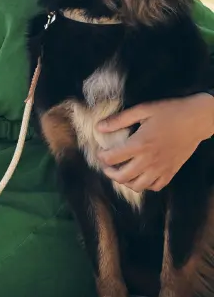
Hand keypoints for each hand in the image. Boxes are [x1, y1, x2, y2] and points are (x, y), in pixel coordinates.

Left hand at [96, 93, 213, 192]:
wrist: (196, 119)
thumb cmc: (170, 112)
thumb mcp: (143, 110)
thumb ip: (120, 120)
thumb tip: (99, 127)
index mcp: (139, 144)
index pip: (112, 158)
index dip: (101, 157)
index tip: (100, 152)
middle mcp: (149, 160)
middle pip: (122, 177)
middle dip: (109, 172)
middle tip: (106, 165)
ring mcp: (161, 169)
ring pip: (137, 186)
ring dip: (125, 181)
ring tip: (121, 172)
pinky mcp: (171, 172)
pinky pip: (155, 187)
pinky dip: (144, 185)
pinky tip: (140, 176)